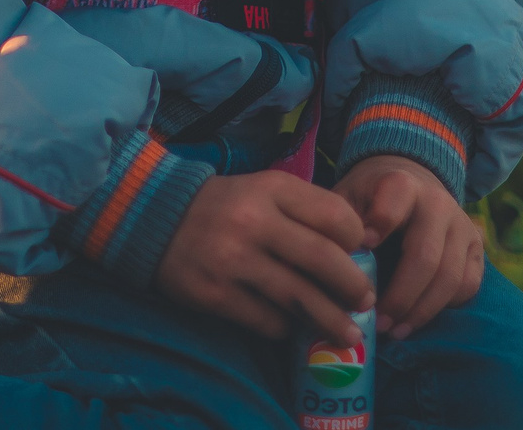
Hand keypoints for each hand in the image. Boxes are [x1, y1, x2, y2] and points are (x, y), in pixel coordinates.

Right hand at [153, 170, 370, 342]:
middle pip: (323, 260)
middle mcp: (254, 220)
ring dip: (331, 321)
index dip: (356, 240)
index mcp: (271, 188)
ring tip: (348, 335)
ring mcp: (233, 259)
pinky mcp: (215, 294)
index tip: (359, 255)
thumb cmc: (226, 206)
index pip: (334, 216)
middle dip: (353, 287)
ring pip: (299, 299)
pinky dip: (286, 328)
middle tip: (366, 302)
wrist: (156, 217)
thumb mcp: (264, 190)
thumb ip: (305, 211)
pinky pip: (268, 320)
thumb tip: (355, 252)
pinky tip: (291, 326)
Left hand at [332, 155, 484, 340]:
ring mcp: (462, 225)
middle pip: (425, 256)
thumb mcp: (349, 198)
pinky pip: (468, 285)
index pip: (395, 203)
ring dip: (421, 311)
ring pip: (450, 277)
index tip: (363, 247)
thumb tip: (333, 265)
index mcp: (401, 185)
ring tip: (395, 331)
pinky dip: (445, 307)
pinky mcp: (476, 247)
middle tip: (378, 323)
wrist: (412, 182)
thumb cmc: (370, 199)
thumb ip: (341, 225)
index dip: (381, 223)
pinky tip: (418, 319)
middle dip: (400, 296)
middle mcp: (438, 203)